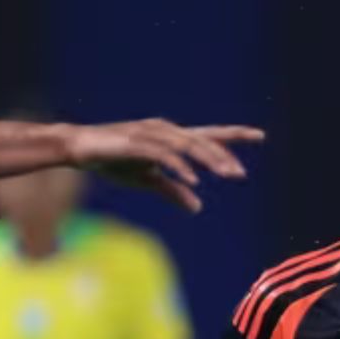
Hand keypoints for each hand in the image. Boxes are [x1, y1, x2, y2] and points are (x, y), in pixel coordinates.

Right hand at [67, 120, 265, 211]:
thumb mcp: (148, 180)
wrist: (80, 149)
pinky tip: (194, 179)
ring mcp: (151, 134)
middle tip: (241, 174)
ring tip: (228, 174)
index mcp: (171, 138)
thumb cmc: (113, 161)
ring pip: (188, 145)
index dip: (234, 135)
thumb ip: (173, 191)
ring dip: (209, 160)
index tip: (260, 135)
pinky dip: (180, 166)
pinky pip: (164, 155)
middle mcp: (166, 131)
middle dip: (223, 157)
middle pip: (202, 141)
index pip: (209, 135)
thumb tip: (198, 207)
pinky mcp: (136, 143)